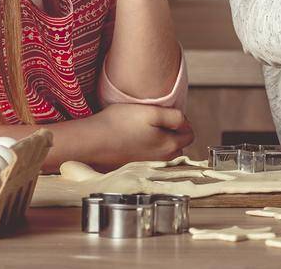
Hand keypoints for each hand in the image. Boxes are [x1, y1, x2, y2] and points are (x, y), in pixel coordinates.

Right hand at [68, 104, 192, 167]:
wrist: (91, 141)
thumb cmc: (119, 123)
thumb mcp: (152, 111)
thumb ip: (175, 117)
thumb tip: (185, 123)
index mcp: (169, 147)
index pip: (189, 135)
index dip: (182, 122)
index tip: (167, 115)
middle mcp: (162, 161)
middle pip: (178, 146)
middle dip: (172, 134)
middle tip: (155, 122)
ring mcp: (148, 166)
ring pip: (163, 153)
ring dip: (159, 142)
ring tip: (143, 130)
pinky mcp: (135, 168)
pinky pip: (149, 158)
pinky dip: (146, 150)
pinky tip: (133, 140)